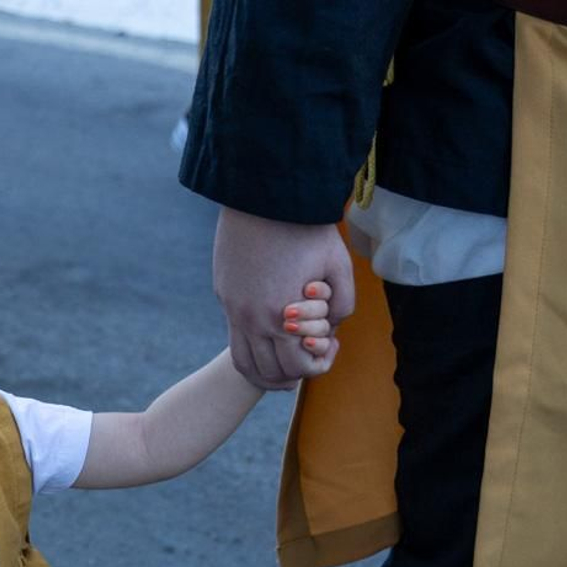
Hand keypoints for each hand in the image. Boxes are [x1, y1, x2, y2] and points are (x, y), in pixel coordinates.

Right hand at [212, 207, 354, 389]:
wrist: (263, 194)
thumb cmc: (306, 227)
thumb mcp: (339, 265)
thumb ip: (344, 303)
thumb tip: (334, 327)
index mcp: (282, 317)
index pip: (295, 367)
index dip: (317, 365)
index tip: (330, 347)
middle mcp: (251, 319)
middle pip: (269, 370)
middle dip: (292, 372)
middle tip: (309, 355)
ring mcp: (232, 307)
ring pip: (244, 360)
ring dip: (266, 367)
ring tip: (286, 358)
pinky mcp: (223, 293)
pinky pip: (233, 336)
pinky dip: (250, 347)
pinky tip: (268, 336)